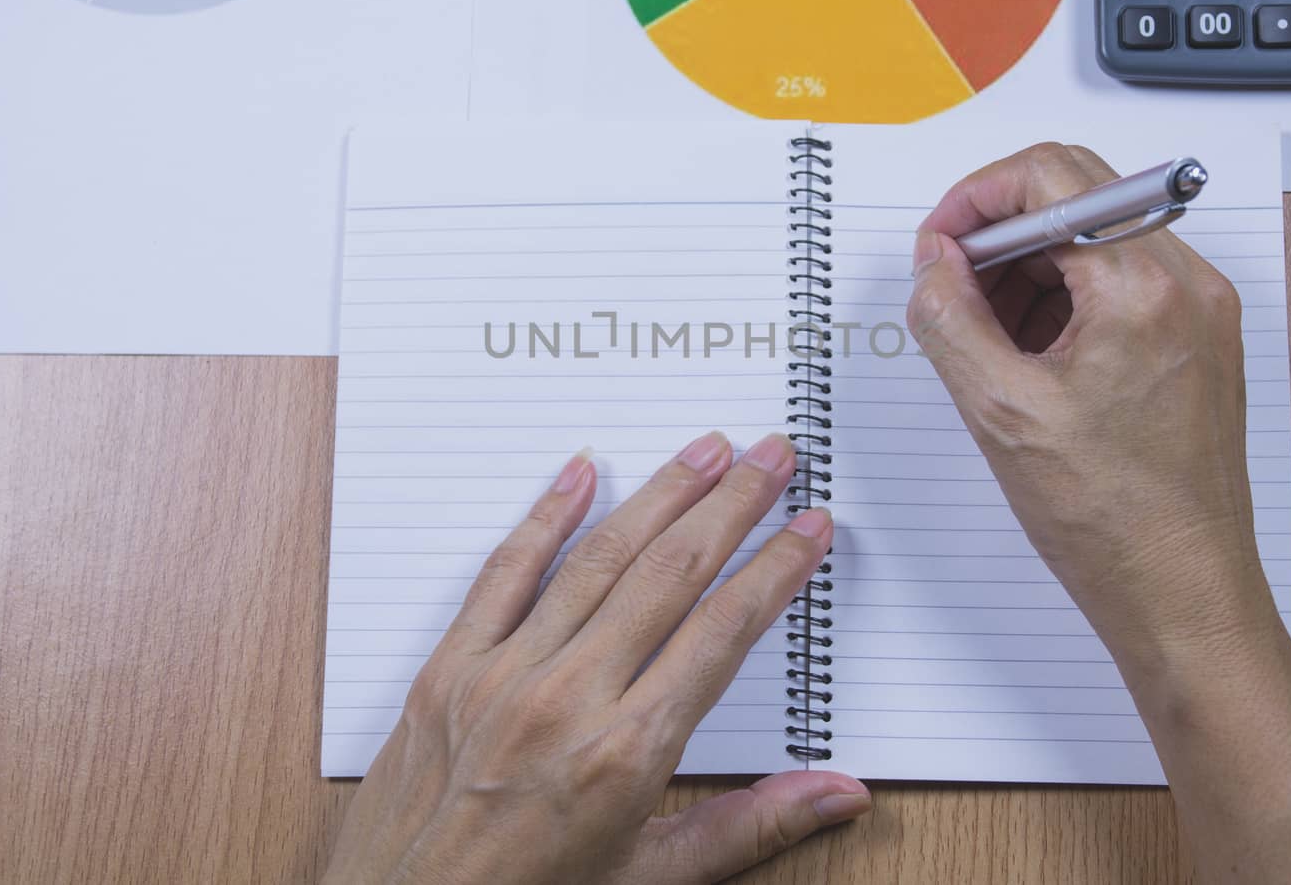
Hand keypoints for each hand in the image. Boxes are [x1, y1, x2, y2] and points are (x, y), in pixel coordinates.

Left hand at [324, 432, 869, 884]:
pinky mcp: (448, 668)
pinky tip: (580, 471)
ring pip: (597, 560)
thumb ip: (752, 826)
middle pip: (670, 574)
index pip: (723, 632)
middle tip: (774, 456)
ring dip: (659, 495)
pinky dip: (544, 516)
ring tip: (705, 449)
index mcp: (628, 753)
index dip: (775, 571)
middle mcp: (569, 698)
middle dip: (731, 506)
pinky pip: (503, 573)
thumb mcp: (652, 881)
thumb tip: (841, 793)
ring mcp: (503, 675)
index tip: (808, 528)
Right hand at [905, 143, 1275, 661]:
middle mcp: (1186, 285)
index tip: (938, 243)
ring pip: (1095, 238)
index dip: (975, 199)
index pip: (1050, 175)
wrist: (1183, 594)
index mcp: (1144, 289)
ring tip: (985, 336)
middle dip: (999, 232)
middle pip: (1077, 196)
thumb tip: (933, 263)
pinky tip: (1026, 356)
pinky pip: (1119, 284)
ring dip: (1029, 268)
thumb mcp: (999, 411)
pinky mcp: (1195, 341)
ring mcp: (1198, 312)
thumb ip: (950, 318)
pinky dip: (1063, 300)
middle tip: (951, 285)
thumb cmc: (1113, 523)